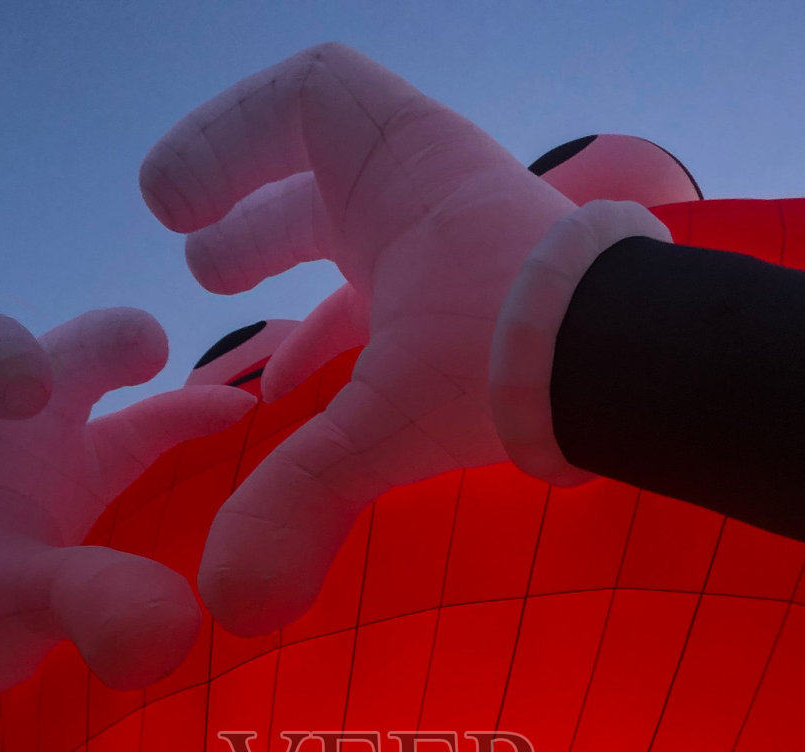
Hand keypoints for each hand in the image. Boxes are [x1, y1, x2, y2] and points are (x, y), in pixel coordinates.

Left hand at [0, 304, 253, 739]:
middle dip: (106, 342)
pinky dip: (188, 418)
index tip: (23, 396)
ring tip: (226, 400)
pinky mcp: (89, 478)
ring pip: (104, 378)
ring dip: (158, 379)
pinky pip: (143, 431)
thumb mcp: (6, 607)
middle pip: (55, 348)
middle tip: (149, 357)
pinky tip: (239, 413)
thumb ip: (83, 600)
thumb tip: (179, 620)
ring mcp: (49, 445)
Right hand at [140, 42, 576, 635]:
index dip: (223, 138)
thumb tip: (228, 600)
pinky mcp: (490, 312)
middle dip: (253, 227)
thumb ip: (299, 497)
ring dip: (304, 297)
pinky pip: (403, 313)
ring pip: (365, 254)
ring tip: (256, 358)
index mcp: (400, 173)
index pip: (307, 98)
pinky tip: (322, 408)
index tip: (166, 204)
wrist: (638, 374)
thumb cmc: (512, 355)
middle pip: (323, 182)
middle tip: (198, 265)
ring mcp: (464, 256)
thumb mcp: (387, 418)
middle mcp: (431, 201)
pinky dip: (355, 350)